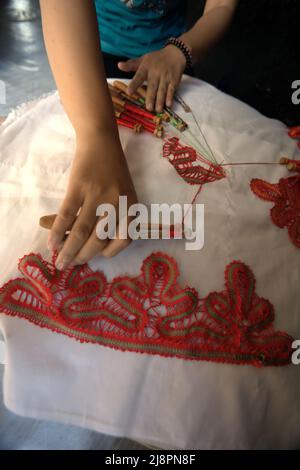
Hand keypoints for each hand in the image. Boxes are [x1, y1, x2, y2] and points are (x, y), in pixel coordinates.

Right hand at [48, 131, 136, 269]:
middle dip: (84, 256)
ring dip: (69, 250)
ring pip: (82, 232)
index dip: (111, 251)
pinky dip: (57, 232)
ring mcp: (97, 195)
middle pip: (100, 239)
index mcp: (132, 206)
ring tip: (60, 261)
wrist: (101, 141)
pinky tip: (52, 242)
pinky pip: (66, 216)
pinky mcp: (78, 187)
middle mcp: (117, 203)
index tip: (99, 256)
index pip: (125, 238)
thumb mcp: (123, 193)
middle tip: (73, 264)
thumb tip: (93, 242)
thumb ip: (114, 216)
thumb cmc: (113, 170)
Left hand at [118, 45, 185, 112]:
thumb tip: (119, 65)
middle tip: (148, 108)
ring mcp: (165, 77)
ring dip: (160, 101)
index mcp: (145, 68)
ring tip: (157, 110)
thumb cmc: (157, 58)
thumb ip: (131, 65)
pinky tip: (168, 105)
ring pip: (162, 90)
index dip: (134, 84)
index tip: (129, 92)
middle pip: (152, 87)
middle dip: (151, 98)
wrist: (175, 53)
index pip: (138, 77)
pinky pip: (172, 90)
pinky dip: (170, 97)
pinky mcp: (174, 80)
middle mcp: (155, 72)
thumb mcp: (143, 59)